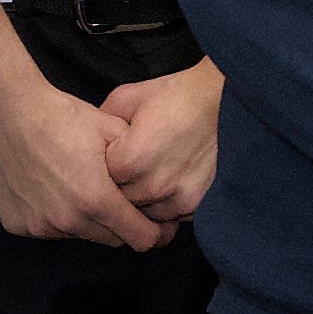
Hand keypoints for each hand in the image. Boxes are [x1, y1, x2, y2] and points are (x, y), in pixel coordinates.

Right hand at [0, 64, 166, 251]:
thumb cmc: (62, 116)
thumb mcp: (114, 130)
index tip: (159, 226)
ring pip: (79, 235)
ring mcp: (39, 226)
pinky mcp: (17, 224)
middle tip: (118, 199)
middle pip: (111, 239)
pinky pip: (48, 230)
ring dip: (87, 220)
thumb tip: (160, 185)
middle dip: (120, 224)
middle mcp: (67, 220)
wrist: (7, 110)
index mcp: (95, 199)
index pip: (141, 239)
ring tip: (80, 186)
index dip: (155, 234)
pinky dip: (56, 217)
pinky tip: (52, 188)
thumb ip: (140, 165)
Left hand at [95, 59, 222, 227]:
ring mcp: (176, 198)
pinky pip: (171, 216)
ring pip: (145, 215)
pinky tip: (168, 184)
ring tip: (149, 177)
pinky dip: (166, 206)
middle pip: (121, 203)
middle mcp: (152, 185)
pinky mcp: (197, 204)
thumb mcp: (128, 97)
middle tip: (129, 171)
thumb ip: (101, 122)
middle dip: (120, 190)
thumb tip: (87, 138)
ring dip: (143, 202)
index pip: (100, 182)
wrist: (225, 100)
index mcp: (129, 160)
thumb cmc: (176, 96)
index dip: (102, 172)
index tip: (110, 160)